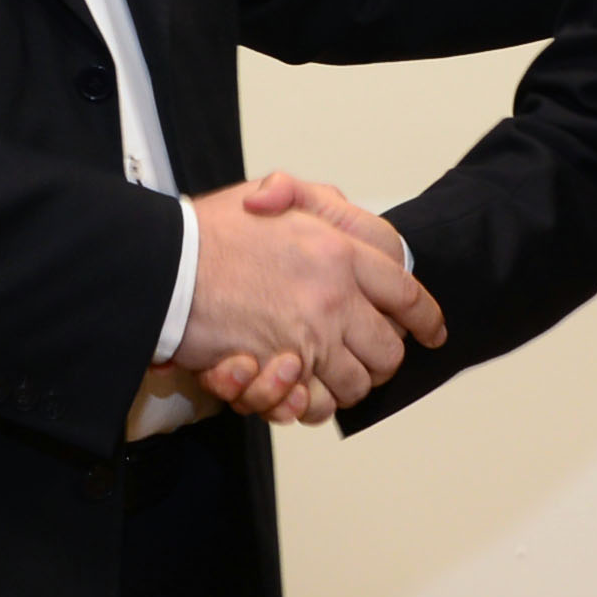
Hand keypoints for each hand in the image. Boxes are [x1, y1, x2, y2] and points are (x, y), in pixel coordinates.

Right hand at [176, 176, 442, 423]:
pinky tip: (298, 388)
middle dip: (382, 360)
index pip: (406, 292)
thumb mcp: (265, 194)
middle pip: (389, 349)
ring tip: (325, 374)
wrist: (165, 269)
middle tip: (366, 359)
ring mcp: (311, 337)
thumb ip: (307, 197)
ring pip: (357, 382)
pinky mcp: (283, 369)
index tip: (431, 331)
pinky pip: (318, 402)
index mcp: (339, 251)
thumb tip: (336, 205)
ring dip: (345, 384)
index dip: (425, 318)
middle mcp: (335, 296)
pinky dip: (311, 402)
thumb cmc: (206, 235)